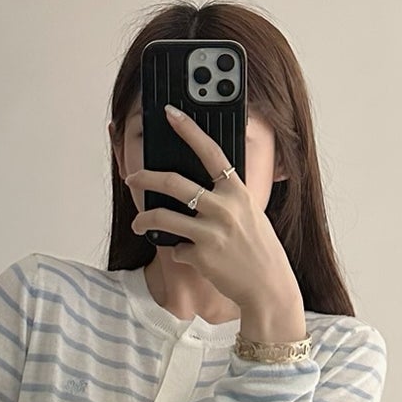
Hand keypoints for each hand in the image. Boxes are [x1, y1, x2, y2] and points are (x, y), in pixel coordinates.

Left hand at [124, 103, 303, 325]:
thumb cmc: (259, 249)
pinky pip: (176, 249)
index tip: (170, 113)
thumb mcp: (250, 214)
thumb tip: (197, 188)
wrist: (269, 287)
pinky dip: (179, 252)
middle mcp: (224, 208)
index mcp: (237, 192)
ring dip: (143, 219)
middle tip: (132, 177)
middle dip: (145, 177)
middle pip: (173, 182)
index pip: (210, 152)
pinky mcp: (201, 256)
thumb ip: (227, 198)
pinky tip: (191, 256)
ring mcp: (211, 232)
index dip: (188, 130)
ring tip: (138, 223)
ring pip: (163, 216)